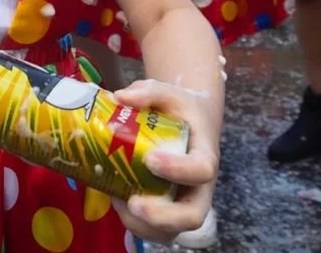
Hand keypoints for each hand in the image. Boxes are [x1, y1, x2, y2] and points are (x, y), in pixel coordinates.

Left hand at [110, 79, 219, 242]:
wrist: (188, 122)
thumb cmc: (180, 109)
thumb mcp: (169, 93)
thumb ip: (149, 91)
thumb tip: (120, 97)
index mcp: (204, 155)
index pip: (202, 170)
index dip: (179, 170)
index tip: (151, 160)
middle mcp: (198, 186)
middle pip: (192, 216)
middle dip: (163, 217)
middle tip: (135, 203)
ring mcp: (182, 201)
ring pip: (171, 230)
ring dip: (143, 225)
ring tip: (119, 202)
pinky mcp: (166, 209)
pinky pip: (155, 229)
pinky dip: (134, 222)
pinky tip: (116, 200)